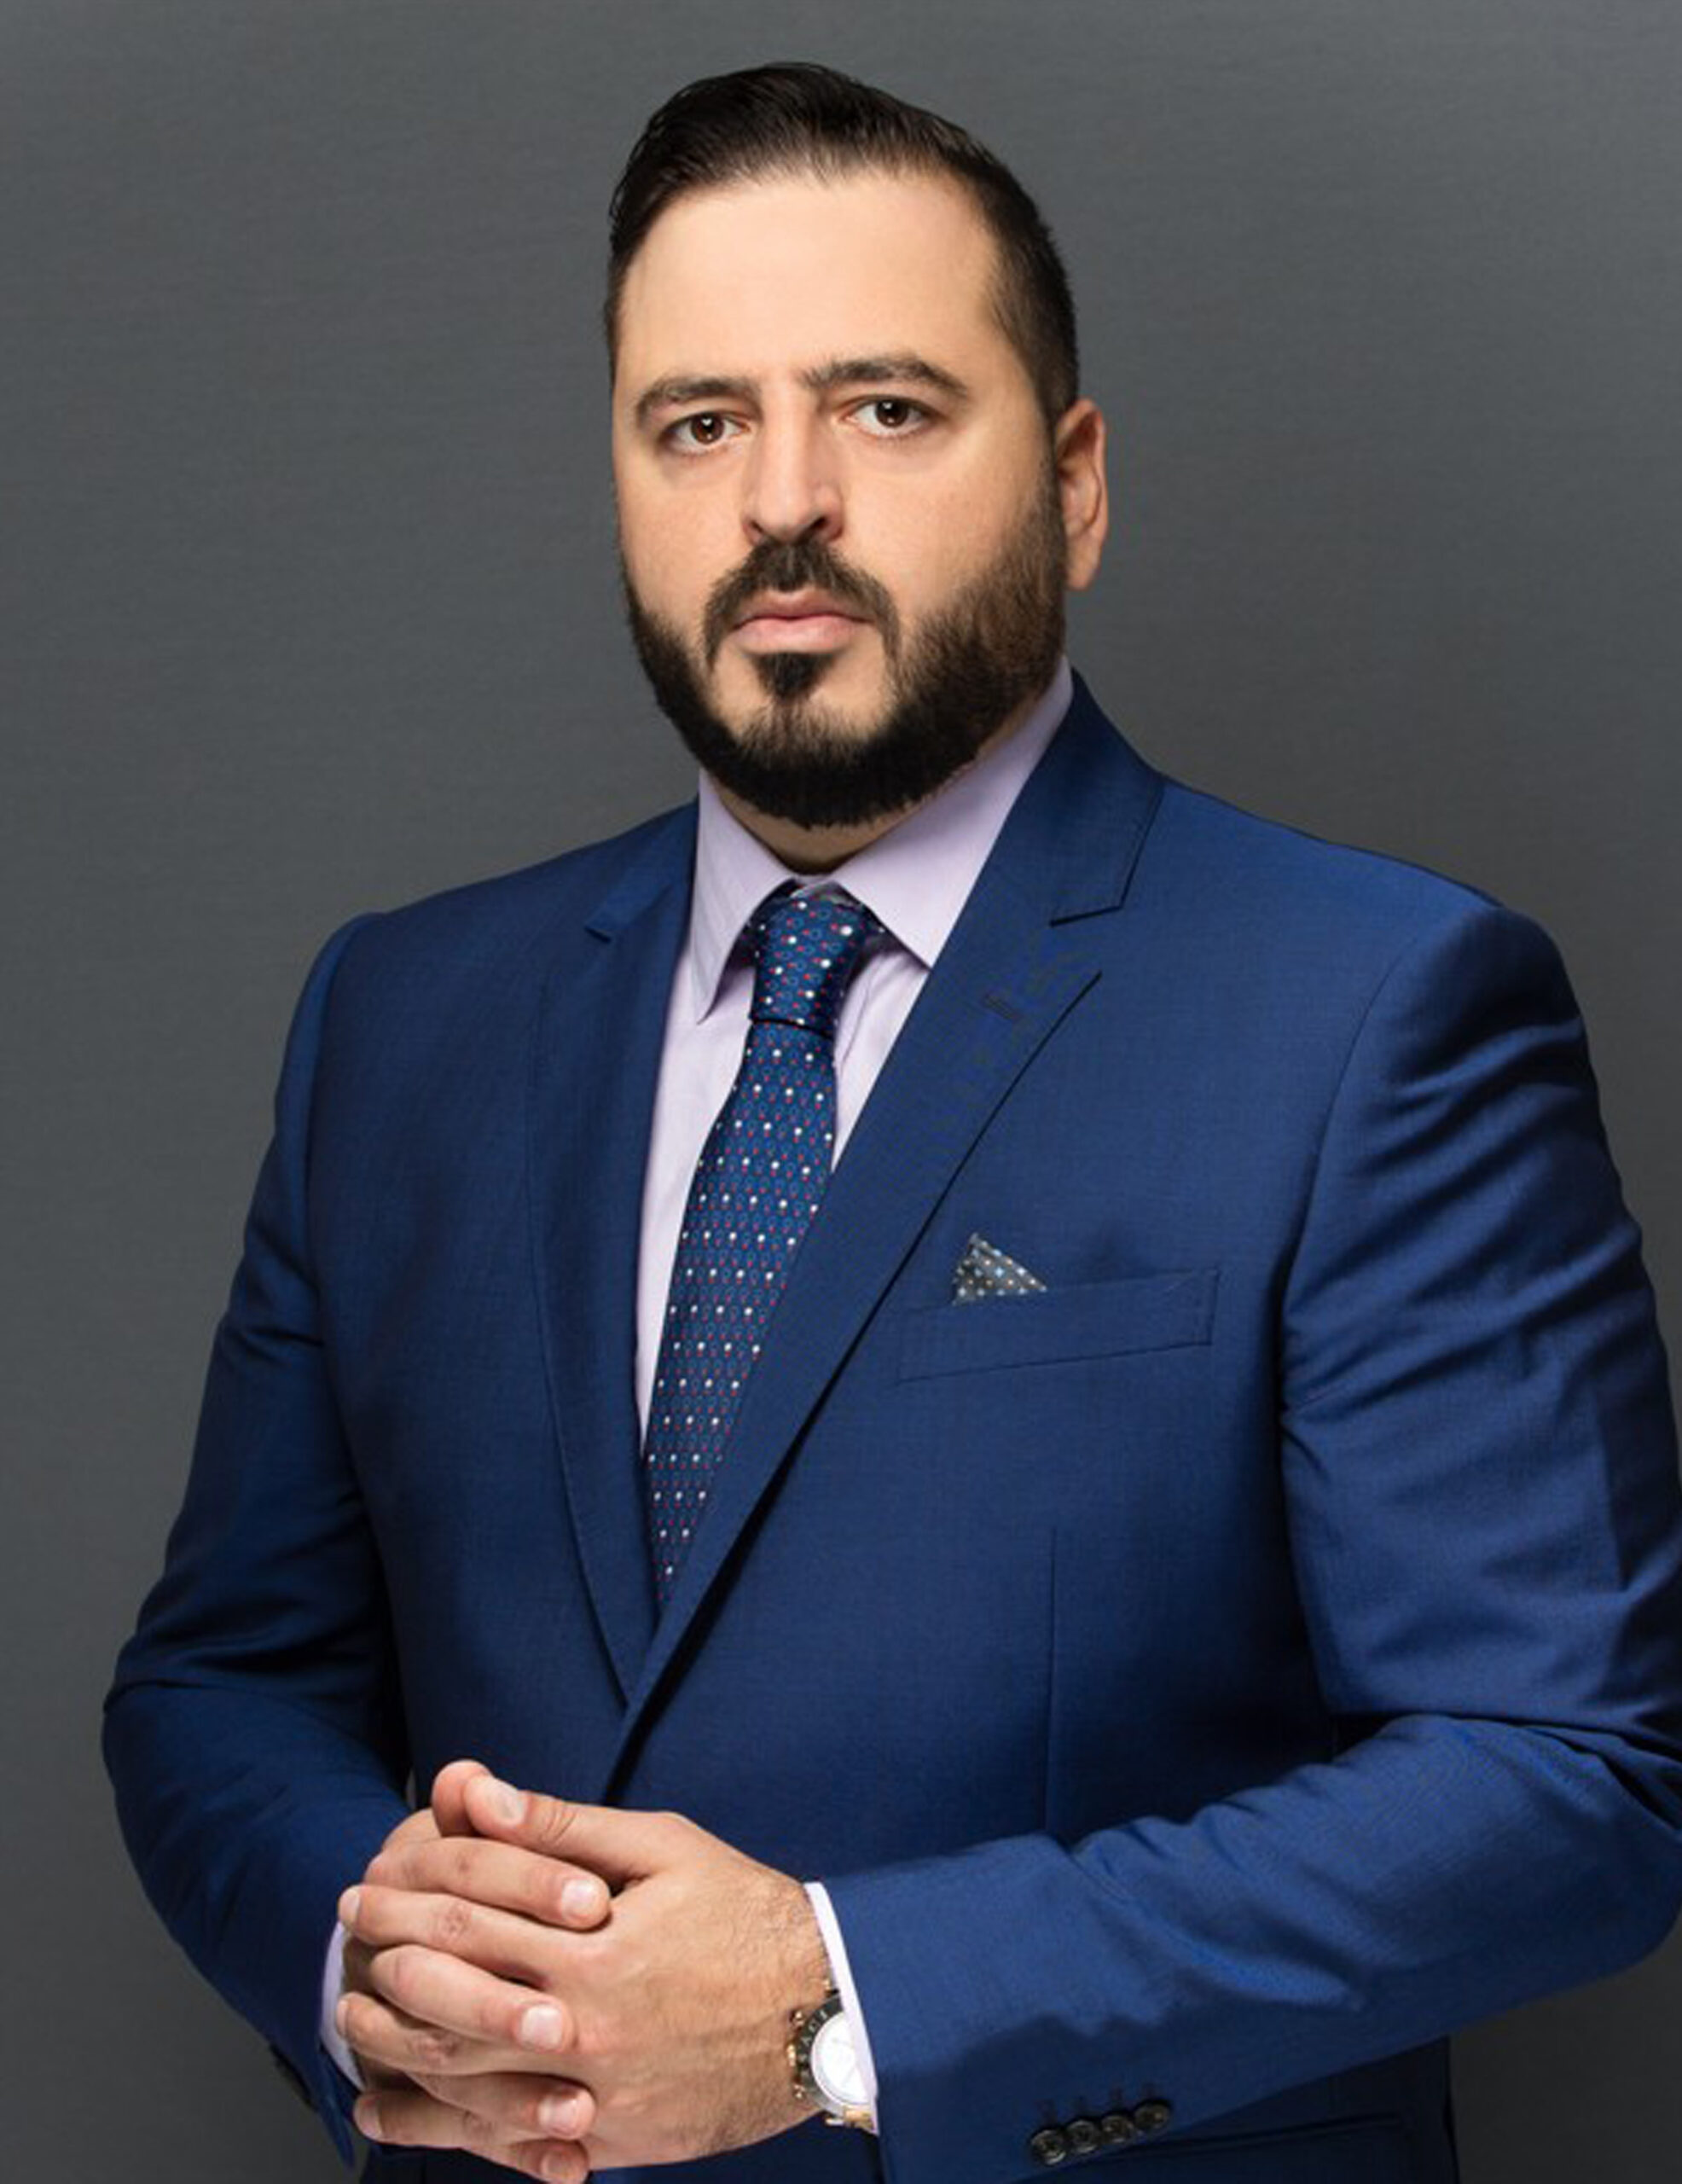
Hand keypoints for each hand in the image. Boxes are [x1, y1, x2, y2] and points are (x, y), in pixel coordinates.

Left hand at [336, 1767, 831, 2175]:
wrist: (827, 2009)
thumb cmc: (745, 1912)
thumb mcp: (663, 1847)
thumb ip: (564, 1828)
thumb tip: (480, 1793)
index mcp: (590, 1951)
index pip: (466, 1923)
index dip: (404, 1903)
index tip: (362, 1887)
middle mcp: (583, 2031)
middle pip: (448, 2009)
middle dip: (384, 1974)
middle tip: (349, 1946)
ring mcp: (596, 2097)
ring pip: (465, 2088)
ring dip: (396, 2057)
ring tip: (353, 2030)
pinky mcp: (613, 2143)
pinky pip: (510, 2147)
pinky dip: (446, 2131)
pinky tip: (402, 2115)